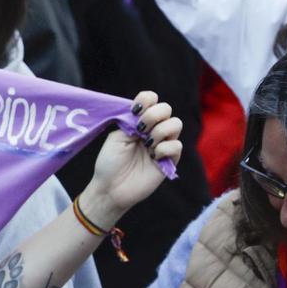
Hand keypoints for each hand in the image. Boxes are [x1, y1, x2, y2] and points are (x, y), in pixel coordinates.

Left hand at [82, 91, 181, 226]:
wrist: (110, 188)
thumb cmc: (109, 163)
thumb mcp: (116, 137)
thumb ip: (131, 121)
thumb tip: (145, 112)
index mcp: (138, 122)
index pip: (152, 99)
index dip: (147, 99)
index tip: (136, 110)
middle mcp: (153, 130)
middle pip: (166, 108)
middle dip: (153, 115)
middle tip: (140, 128)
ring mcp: (162, 144)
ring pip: (176, 124)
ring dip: (159, 131)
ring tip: (146, 144)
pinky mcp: (170, 160)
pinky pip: (176, 145)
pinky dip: (163, 148)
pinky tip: (152, 157)